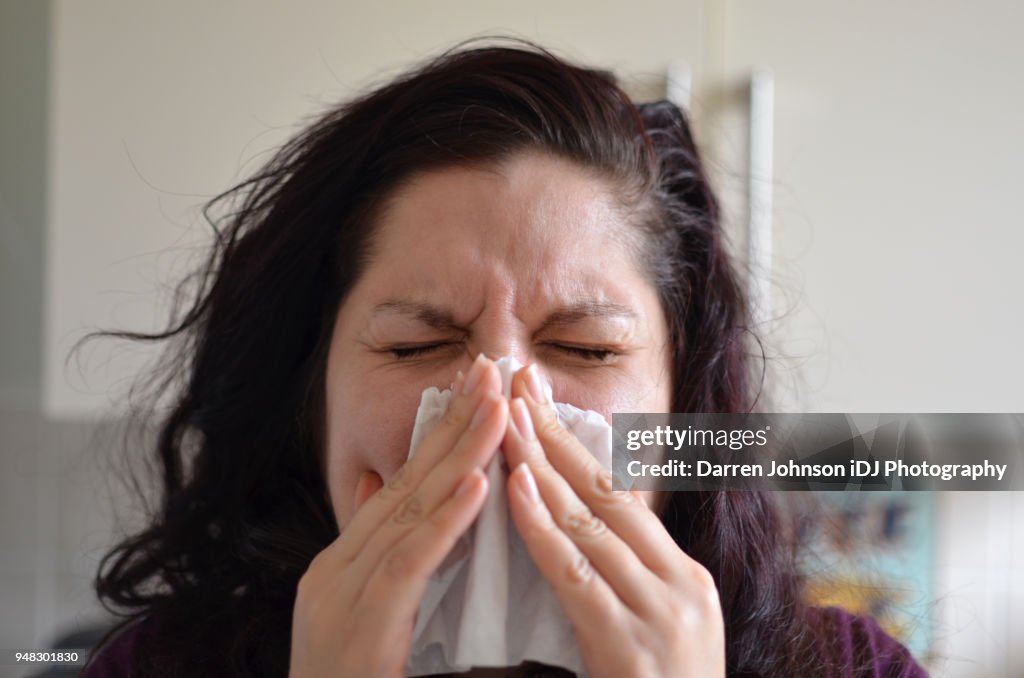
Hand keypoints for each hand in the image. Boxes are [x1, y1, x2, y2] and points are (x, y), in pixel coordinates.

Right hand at [289, 356, 507, 677]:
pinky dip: (444, 521)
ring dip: (459, 455)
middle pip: (407, 484)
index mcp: (347, 564)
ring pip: (410, 512)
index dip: (443, 433)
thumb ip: (383, 555)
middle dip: (454, 423)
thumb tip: (384, 487)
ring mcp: (341, 594)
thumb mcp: (371, 618)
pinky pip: (408, 566)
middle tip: (492, 368)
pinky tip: (477, 485)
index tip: (481, 388)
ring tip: (497, 407)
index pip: (404, 486)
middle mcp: (339, 567)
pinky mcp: (360, 627)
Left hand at [502, 364, 725, 677]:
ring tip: (505, 415)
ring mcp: (662, 614)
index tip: (538, 399)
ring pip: (590, 522)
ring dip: (542, 464)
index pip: (623, 495)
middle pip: (608, 492)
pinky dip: (543, 527)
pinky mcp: (631, 648)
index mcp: (684, 577)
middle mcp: (680, 584)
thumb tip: (573, 527)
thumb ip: (619, 581)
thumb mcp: (651, 633)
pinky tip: (515, 488)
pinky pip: (576, 575)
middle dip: (556, 433)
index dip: (576, 443)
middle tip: (516, 380)